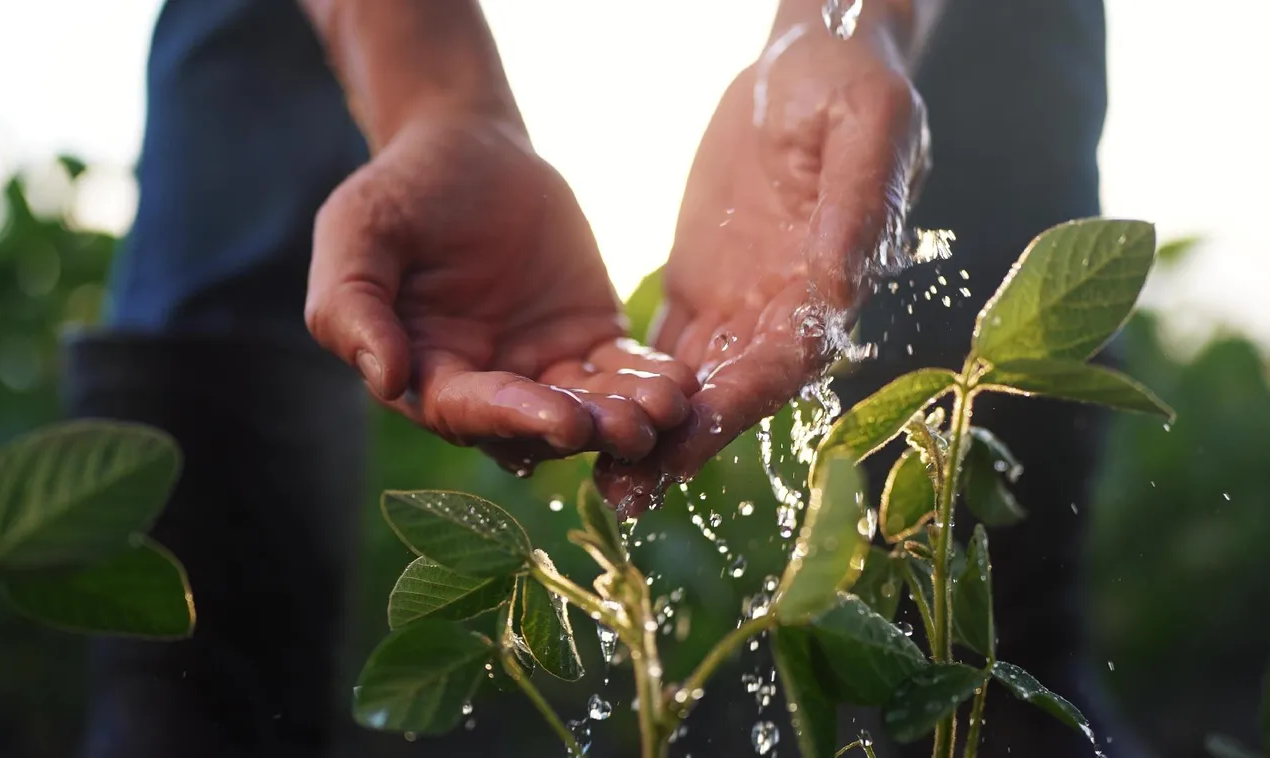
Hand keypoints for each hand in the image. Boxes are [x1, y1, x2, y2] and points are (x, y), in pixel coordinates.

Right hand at [306, 113, 697, 470]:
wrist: (468, 147)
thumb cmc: (400, 191)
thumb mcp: (357, 233)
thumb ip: (353, 305)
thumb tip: (383, 378)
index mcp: (427, 375)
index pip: (469, 411)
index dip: (515, 418)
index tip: (563, 420)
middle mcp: (488, 385)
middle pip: (538, 425)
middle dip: (587, 428)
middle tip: (632, 428)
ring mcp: (544, 366)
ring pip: (588, 406)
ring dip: (627, 415)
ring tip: (667, 409)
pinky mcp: (590, 338)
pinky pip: (623, 369)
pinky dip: (650, 380)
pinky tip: (681, 384)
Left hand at [597, 22, 928, 514]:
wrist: (809, 62)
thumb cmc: (852, 85)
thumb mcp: (867, 129)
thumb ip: (855, 208)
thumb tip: (840, 287)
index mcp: (832, 279)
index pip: (788, 356)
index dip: (743, 398)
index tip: (692, 437)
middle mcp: (787, 310)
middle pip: (735, 392)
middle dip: (684, 444)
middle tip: (629, 494)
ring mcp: (742, 305)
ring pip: (694, 385)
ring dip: (652, 435)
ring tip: (602, 484)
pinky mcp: (702, 290)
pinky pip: (664, 352)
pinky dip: (631, 391)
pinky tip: (589, 423)